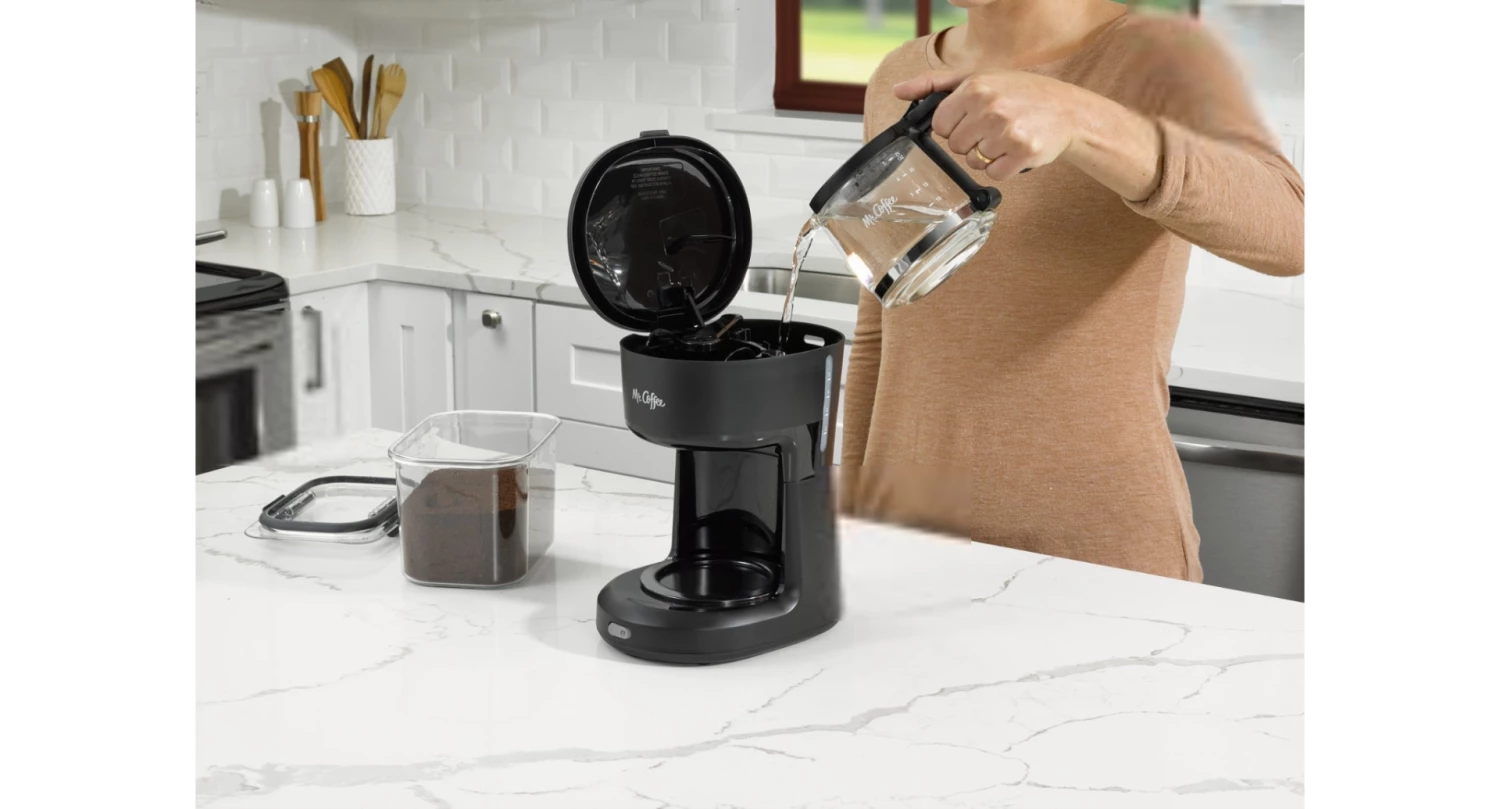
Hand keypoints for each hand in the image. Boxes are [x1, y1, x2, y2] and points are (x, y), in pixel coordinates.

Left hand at [893, 69, 1090, 182]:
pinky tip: (1015, 150)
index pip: (940, 124)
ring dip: (987, 155)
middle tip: (993, 127)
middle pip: (956, 146)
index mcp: (975, 88)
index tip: (972, 118)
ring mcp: (1008, 132)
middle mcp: (991, 108)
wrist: (1069, 110)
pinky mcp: (1023, 153)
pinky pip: (994, 173)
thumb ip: (934, 84)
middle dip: (970, 141)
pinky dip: (1002, 167)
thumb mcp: (978, 77)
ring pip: (974, 162)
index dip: (954, 125)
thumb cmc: (1020, 92)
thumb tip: (898, 91)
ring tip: (1006, 137)